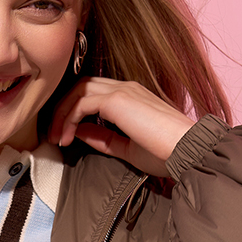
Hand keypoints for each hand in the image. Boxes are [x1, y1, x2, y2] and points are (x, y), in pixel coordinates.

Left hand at [50, 78, 194, 177]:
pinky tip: (67, 136)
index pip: (93, 93)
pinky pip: (82, 101)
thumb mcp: (127, 148)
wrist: (188, 151)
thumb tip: (80, 133)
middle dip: (63, 109)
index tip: (65, 137)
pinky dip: (69, 117)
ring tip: (56, 137)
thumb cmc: (167, 153)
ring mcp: (123, 90)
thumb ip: (104, 138)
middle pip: (82, 87)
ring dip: (62, 113)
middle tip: (53, 136)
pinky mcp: (118, 99)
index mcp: (131, 97)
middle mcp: (126, 88)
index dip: (74, 112)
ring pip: (78, 90)